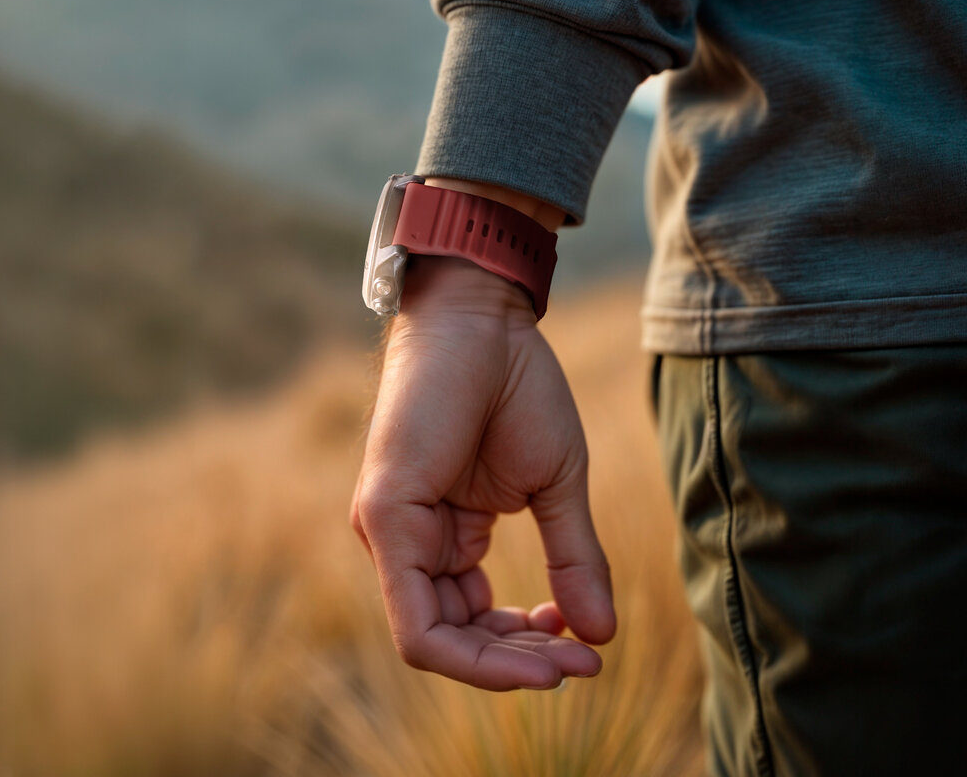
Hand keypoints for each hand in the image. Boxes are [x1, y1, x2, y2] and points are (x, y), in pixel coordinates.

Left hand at [351, 255, 615, 690]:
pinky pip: (415, 617)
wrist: (484, 317)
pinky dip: (469, 652)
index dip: (528, 649)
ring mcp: (389, 528)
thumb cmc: (517, 386)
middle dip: (519, 664)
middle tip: (582, 670)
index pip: (473, 619)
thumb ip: (572, 559)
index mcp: (444, 532)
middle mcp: (408, 538)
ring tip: (564, 664)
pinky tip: (532, 652)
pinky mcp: (384, 514)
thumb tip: (601, 637)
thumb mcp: (555, 484)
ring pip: (434, 637)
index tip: (589, 654)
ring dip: (501, 665)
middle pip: (455, 635)